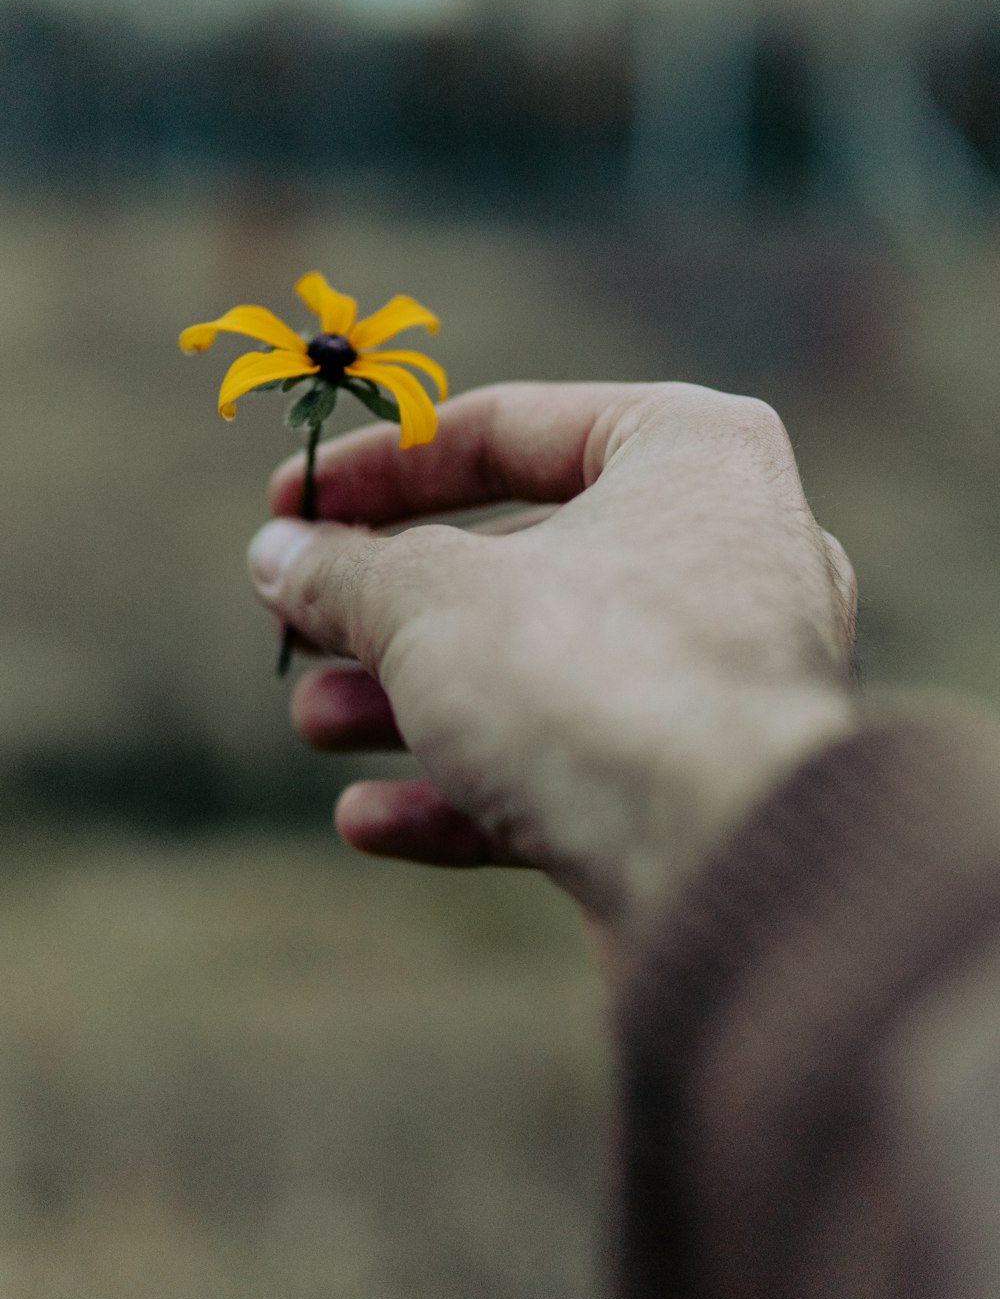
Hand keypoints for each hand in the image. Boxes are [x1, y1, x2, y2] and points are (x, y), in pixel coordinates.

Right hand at [248, 383, 857, 932]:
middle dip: (392, 603)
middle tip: (298, 624)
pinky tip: (369, 820)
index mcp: (691, 451)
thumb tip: (279, 558)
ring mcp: (725, 675)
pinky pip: (576, 763)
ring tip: (316, 723)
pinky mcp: (707, 783)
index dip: (383, 466)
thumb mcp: (431, 601)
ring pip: (541, 669)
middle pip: (523, 559)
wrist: (729, 870)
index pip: (511, 428)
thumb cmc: (590, 679)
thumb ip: (348, 571)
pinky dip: (471, 786)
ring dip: (414, 700)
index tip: (291, 505)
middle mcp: (728, 549)